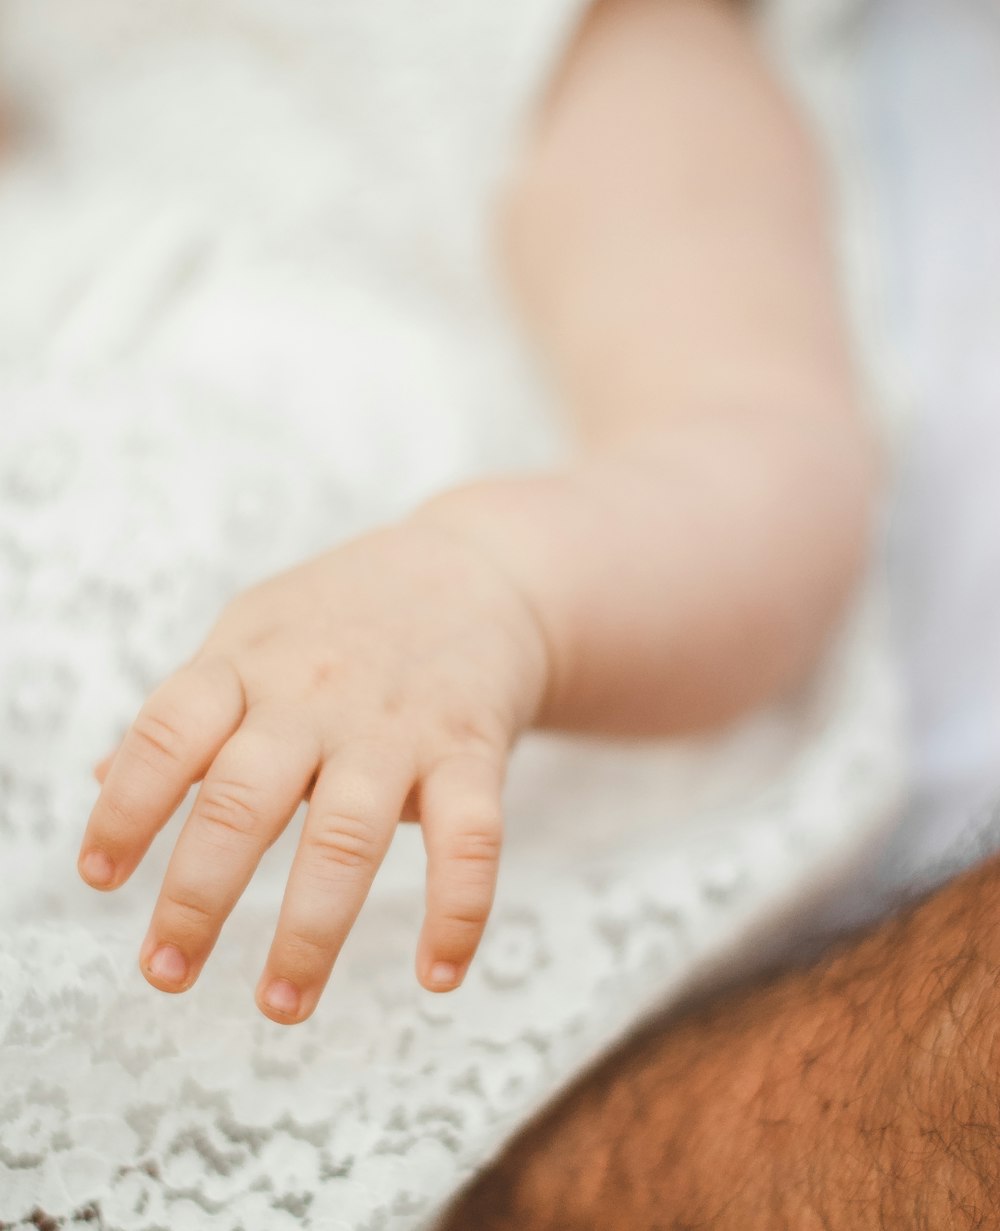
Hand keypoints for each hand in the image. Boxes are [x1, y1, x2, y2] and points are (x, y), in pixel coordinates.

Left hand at [79, 519, 549, 1022]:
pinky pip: (471, 840)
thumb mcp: (253, 633)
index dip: (127, 807)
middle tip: (166, 970)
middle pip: (245, 799)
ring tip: (279, 1004)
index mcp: (250, 664)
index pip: (170, 732)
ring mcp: (398, 725)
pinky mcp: (471, 750)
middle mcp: (316, 695)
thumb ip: (189, 706)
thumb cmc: (346, 614)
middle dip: (198, 895)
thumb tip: (104, 778)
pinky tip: (438, 974)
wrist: (476, 572)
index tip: (101, 877)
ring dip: (310, 932)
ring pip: (347, 835)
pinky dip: (458, 912)